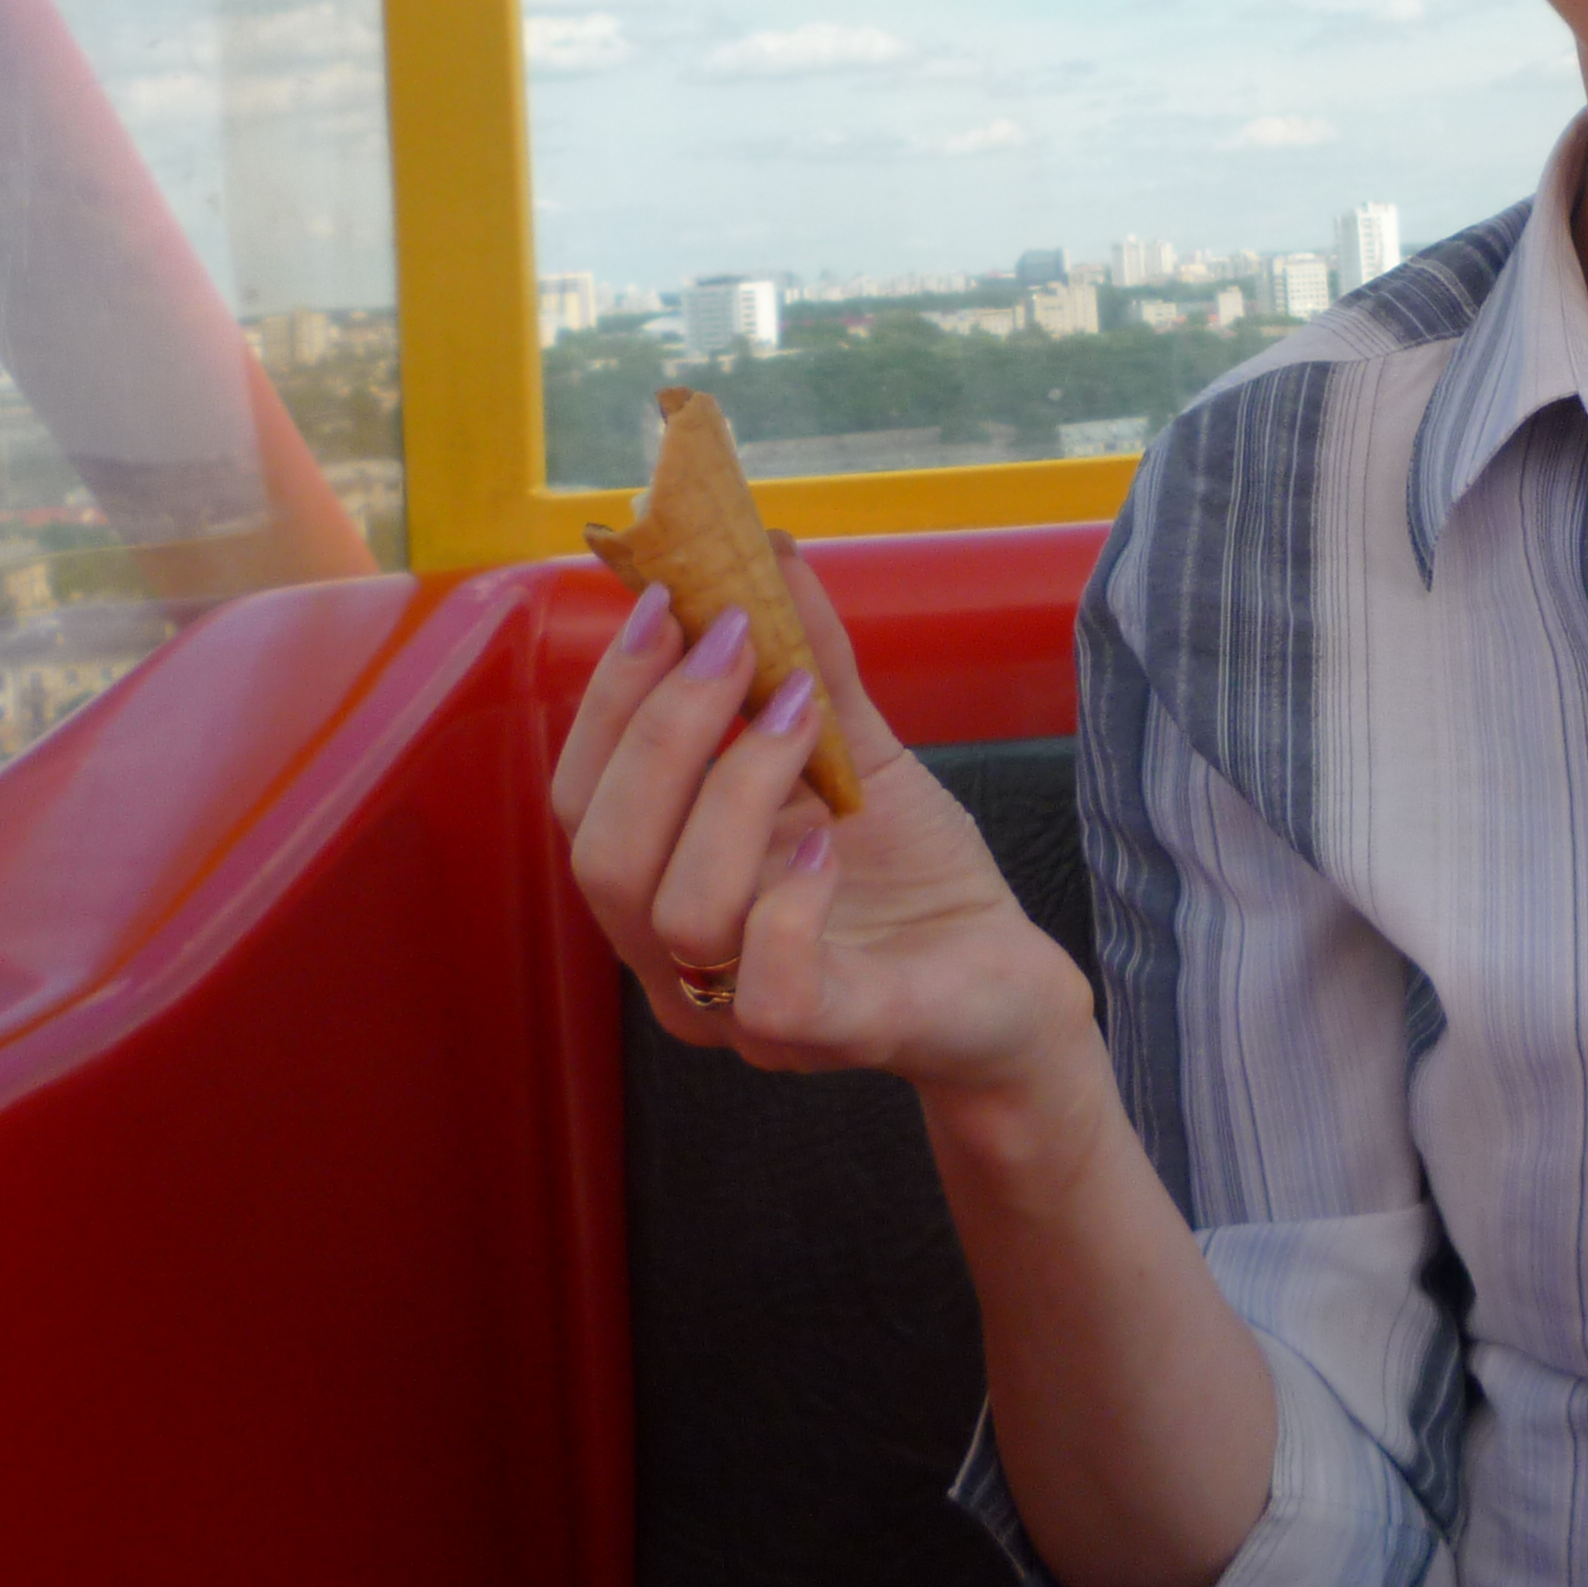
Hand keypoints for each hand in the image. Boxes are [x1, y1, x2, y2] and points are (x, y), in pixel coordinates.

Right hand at [552, 538, 1097, 1111]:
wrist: (1005, 978)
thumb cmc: (910, 872)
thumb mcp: (857, 752)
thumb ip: (812, 665)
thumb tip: (774, 551)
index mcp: (662, 884)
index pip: (582, 798)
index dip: (612, 697)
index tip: (669, 599)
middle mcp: (677, 961)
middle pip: (604, 853)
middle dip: (663, 727)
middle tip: (737, 636)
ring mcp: (741, 1013)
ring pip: (677, 910)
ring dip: (737, 788)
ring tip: (806, 717)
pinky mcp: (827, 1035)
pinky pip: (767, 988)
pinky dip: (790, 903)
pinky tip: (829, 845)